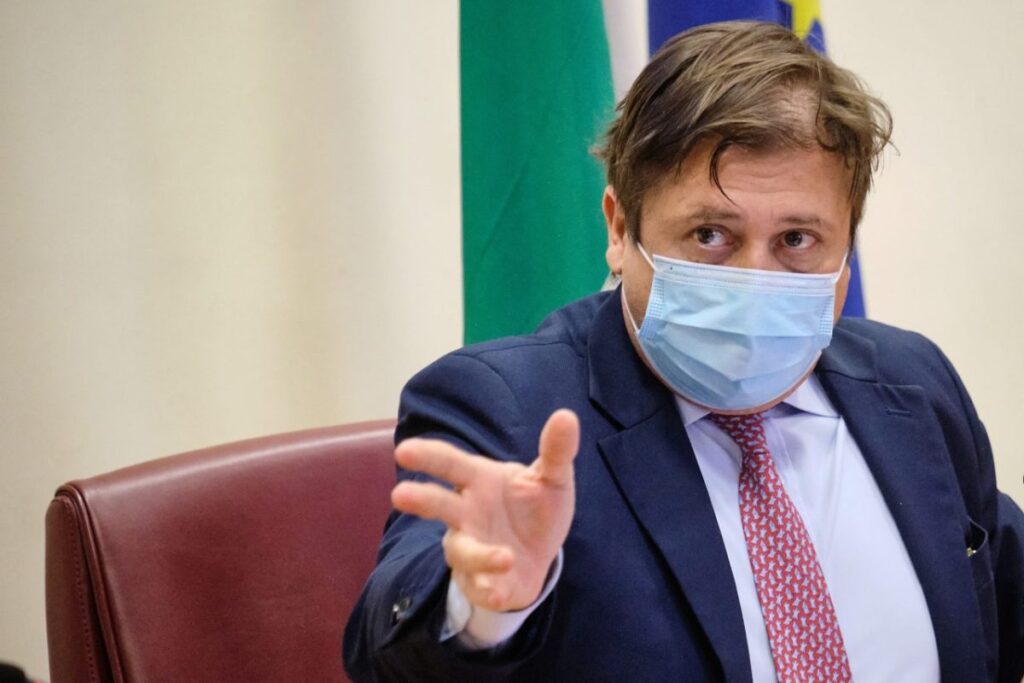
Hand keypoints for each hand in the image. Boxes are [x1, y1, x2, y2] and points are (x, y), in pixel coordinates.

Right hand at [391, 409, 578, 611]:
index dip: (428, 456)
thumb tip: (566, 416)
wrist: (541, 556)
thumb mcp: (552, 479)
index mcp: (479, 481)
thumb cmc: (535, 508)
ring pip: (461, 550)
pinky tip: (498, 592)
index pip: (450, 464)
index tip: (404, 451)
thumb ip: (556, 451)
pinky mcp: (481, 582)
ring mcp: (470, 547)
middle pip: (438, 504)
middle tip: (400, 495)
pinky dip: (487, 589)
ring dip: (478, 555)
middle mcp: (466, 514)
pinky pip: (478, 586)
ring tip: (504, 557)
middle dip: (421, 499)